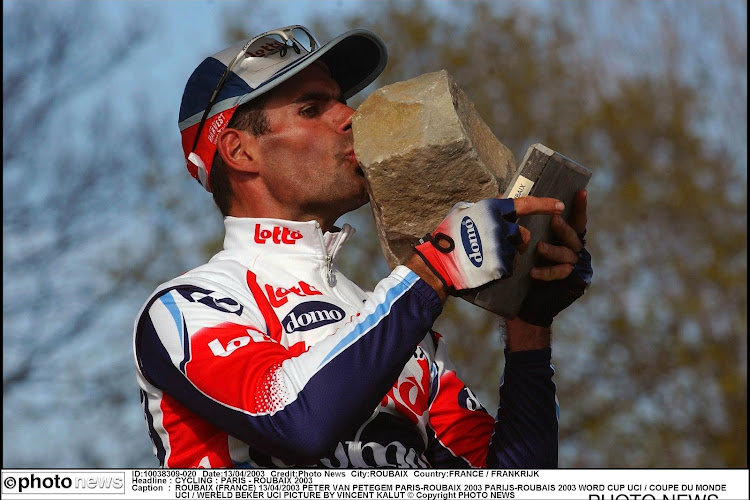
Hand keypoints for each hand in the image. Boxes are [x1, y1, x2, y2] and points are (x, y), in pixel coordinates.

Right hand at [413, 196, 563, 293]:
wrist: (438, 264)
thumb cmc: (447, 237)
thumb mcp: (464, 213)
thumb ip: (486, 209)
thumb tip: (503, 200)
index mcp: (492, 210)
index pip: (526, 204)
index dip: (545, 205)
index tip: (560, 206)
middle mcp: (500, 227)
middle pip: (524, 234)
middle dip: (517, 240)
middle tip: (499, 244)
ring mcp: (502, 248)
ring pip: (517, 252)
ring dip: (508, 254)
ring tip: (487, 257)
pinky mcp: (501, 267)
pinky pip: (510, 267)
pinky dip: (501, 268)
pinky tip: (486, 267)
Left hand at [517, 189, 591, 326]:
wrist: (525, 305)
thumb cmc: (523, 270)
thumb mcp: (522, 244)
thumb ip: (518, 223)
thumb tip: (503, 197)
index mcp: (565, 239)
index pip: (576, 220)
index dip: (580, 207)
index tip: (580, 192)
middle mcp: (573, 250)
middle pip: (573, 235)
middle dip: (563, 228)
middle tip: (554, 220)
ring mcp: (575, 266)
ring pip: (567, 253)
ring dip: (553, 250)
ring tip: (539, 248)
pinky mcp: (571, 281)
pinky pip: (560, 273)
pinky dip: (547, 271)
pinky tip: (533, 272)